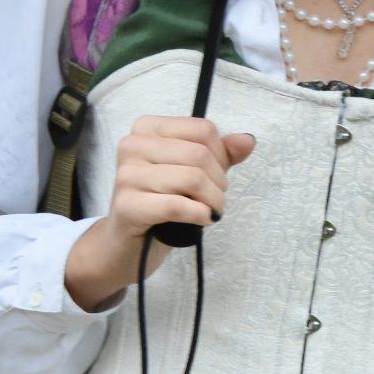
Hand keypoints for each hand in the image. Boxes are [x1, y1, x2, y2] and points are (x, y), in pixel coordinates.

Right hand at [64, 116, 256, 310]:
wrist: (127, 245)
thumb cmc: (161, 202)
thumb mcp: (194, 172)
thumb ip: (221, 154)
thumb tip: (247, 141)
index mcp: (147, 128)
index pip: (203, 130)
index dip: (221, 155)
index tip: (216, 175)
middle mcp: (132, 145)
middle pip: (199, 154)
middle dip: (218, 182)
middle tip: (215, 199)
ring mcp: (126, 175)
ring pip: (192, 179)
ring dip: (212, 201)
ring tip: (209, 210)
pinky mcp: (127, 205)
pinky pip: (177, 206)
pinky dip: (199, 214)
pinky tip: (201, 219)